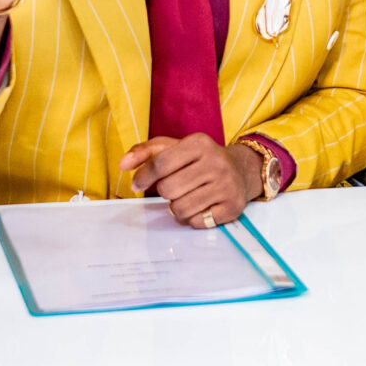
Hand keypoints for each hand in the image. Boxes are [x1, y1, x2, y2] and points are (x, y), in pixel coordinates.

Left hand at [119, 133, 259, 226]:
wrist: (242, 170)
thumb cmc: (201, 159)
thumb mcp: (176, 147)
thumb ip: (146, 152)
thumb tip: (123, 164)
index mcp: (199, 143)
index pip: (161, 163)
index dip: (144, 177)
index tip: (137, 184)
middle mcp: (216, 162)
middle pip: (169, 189)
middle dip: (165, 192)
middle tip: (173, 188)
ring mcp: (226, 186)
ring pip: (181, 208)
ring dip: (176, 208)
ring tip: (185, 198)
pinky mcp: (232, 207)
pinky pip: (197, 222)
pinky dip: (192, 218)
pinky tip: (199, 207)